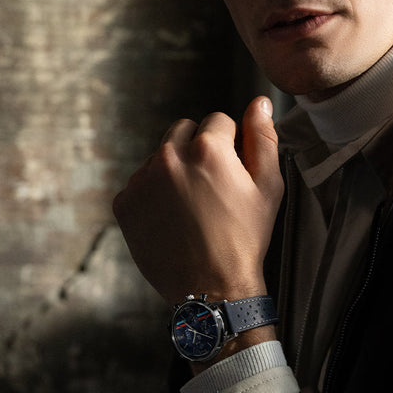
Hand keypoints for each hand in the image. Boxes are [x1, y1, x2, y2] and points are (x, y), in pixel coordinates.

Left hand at [113, 96, 284, 305]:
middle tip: (212, 185)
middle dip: (199, 147)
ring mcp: (142, 180)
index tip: (232, 171)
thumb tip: (260, 103)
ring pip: (160, 154)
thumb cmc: (245, 238)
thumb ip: (263, 137)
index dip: (230, 145)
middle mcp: (169, 157)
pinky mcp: (124, 203)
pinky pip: (140, 182)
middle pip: (184, 129)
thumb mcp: (268, 186)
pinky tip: (171, 217)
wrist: (211, 290)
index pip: (218, 120)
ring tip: (192, 205)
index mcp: (207, 148)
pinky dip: (154, 193)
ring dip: (175, 169)